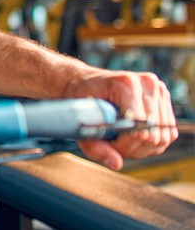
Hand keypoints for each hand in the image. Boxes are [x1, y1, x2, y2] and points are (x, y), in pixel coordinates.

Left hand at [63, 69, 177, 169]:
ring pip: (163, 137)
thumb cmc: (79, 100)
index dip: (125, 144)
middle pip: (154, 136)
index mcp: (126, 84)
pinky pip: (168, 134)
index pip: (140, 128)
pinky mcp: (163, 99)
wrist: (82, 81)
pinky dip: (151, 143)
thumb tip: (116, 165)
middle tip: (113, 144)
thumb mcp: (81, 122)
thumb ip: (96, 146)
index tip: (108, 143)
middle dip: (133, 148)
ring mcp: (158, 90)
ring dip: (142, 147)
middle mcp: (147, 84)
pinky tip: (131, 137)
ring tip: (120, 140)